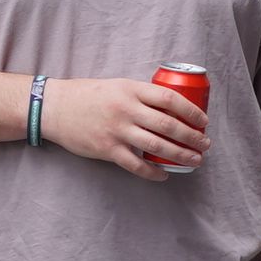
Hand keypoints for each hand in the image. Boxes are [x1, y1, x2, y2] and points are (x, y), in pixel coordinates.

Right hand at [41, 76, 208, 180]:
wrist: (55, 108)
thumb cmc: (87, 95)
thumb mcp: (116, 86)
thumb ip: (139, 95)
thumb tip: (169, 108)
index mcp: (130, 90)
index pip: (169, 99)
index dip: (191, 111)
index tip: (203, 120)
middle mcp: (126, 109)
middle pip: (168, 125)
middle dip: (192, 137)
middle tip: (205, 144)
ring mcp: (117, 130)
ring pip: (157, 146)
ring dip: (180, 155)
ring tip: (194, 160)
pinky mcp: (107, 150)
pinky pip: (136, 165)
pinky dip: (153, 172)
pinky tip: (164, 175)